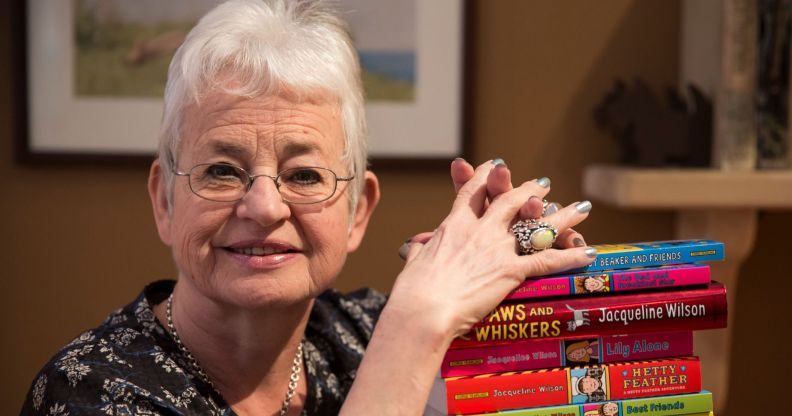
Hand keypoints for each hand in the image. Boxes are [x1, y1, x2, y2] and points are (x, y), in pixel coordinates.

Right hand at [388, 161, 595, 339]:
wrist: (423, 309)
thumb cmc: (412, 290)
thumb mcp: (414, 263)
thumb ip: (420, 250)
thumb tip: (413, 247)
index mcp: (453, 225)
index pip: (472, 193)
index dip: (485, 177)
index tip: (496, 166)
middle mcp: (479, 230)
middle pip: (510, 201)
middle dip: (529, 190)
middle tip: (544, 184)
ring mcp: (497, 249)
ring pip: (537, 226)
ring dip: (562, 217)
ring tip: (580, 208)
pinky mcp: (511, 271)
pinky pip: (548, 261)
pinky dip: (570, 257)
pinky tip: (588, 253)